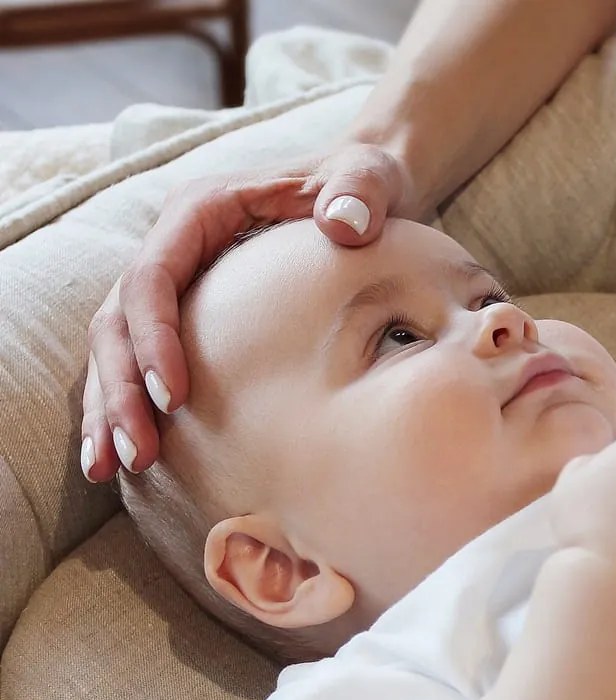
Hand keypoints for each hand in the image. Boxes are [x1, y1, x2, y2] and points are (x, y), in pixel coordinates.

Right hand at [82, 141, 417, 480]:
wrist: (362, 197)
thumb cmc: (360, 186)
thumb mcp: (367, 177)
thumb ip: (359, 189)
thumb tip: (345, 221)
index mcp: (201, 212)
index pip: (155, 276)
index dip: (154, 337)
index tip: (175, 397)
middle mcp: (175, 248)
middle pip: (120, 320)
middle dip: (121, 388)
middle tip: (135, 453)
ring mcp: (177, 286)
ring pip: (117, 348)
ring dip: (111, 407)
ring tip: (110, 468)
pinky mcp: (188, 319)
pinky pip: (140, 364)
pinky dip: (128, 408)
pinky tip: (123, 461)